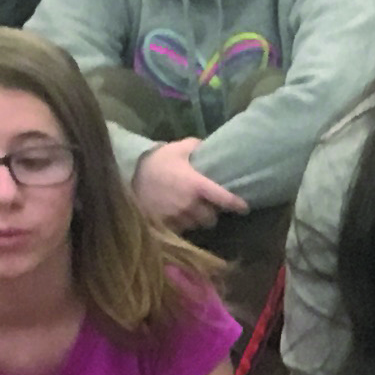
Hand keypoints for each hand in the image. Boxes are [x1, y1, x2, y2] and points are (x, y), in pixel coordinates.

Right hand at [131, 139, 247, 230]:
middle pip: (211, 218)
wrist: (130, 176)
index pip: (224, 199)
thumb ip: (195, 146)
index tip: (245, 208)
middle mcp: (190, 204)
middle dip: (212, 213)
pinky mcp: (166, 225)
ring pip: (197, 225)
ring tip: (193, 211)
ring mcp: (178, 216)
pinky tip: (180, 216)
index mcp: (197, 185)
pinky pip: (182, 230)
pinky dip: (183, 224)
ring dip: (198, 220)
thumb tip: (207, 145)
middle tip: (208, 206)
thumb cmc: (157, 162)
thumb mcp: (178, 149)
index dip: (237, 204)